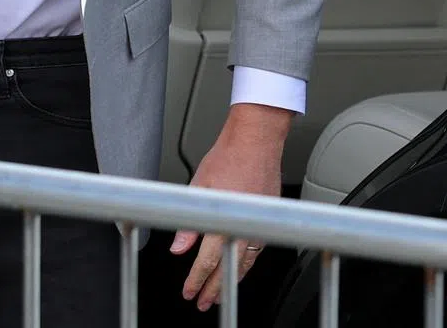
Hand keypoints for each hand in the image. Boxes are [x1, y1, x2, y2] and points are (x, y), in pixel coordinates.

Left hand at [170, 103, 291, 311]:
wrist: (255, 143)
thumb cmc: (228, 158)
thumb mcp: (199, 187)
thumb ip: (189, 222)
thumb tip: (178, 247)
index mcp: (225, 220)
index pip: (208, 261)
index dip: (197, 280)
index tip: (189, 292)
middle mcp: (245, 228)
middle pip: (228, 270)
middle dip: (214, 289)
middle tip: (202, 303)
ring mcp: (260, 226)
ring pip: (245, 265)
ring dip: (231, 282)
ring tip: (219, 294)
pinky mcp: (268, 221)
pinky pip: (256, 252)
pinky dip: (246, 265)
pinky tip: (239, 270)